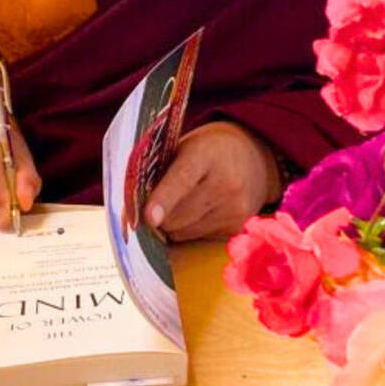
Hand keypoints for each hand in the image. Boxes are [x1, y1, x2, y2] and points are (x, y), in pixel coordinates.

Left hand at [144, 121, 281, 242]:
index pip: (182, 180)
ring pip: (183, 232)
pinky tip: (201, 210)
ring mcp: (235, 208)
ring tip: (183, 203)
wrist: (255, 158)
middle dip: (159, 216)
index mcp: (206, 154)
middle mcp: (226, 183)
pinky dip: (190, 228)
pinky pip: (197, 238)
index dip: (163, 200)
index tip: (149, 218)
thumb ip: (160, 172)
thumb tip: (129, 210)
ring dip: (173, 224)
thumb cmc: (208, 151)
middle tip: (155, 206)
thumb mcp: (185, 148)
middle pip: (177, 216)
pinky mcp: (237, 227)